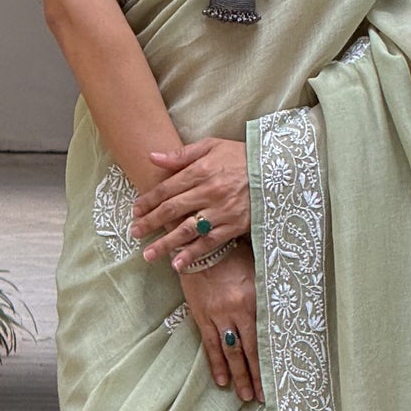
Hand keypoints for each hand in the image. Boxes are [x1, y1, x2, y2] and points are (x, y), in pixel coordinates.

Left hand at [133, 137, 249, 270]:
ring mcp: (222, 211)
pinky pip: (210, 242)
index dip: (149, 201)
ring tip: (149, 254)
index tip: (135, 211)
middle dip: (151, 223)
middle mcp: (210, 192)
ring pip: (188, 230)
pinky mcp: (234, 226)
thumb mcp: (212, 146)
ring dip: (166, 243)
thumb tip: (151, 157)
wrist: (276, 169)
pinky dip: (194, 254)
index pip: (167, 188)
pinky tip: (178, 264)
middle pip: (173, 210)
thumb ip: (181, 154)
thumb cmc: (241, 156)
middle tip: (134, 233)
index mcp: (202, 170)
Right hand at [180, 239, 262, 401]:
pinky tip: (222, 381)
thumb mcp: (256, 270)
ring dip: (238, 376)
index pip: (264, 338)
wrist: (199, 242)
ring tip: (244, 396)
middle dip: (255, 376)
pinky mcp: (201, 316)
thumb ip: (266, 293)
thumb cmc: (233, 253)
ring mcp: (217, 316)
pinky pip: (210, 345)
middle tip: (261, 397)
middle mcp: (237, 311)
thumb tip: (281, 313)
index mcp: (254, 300)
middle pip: (249, 351)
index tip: (277, 379)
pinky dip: (216, 364)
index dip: (269, 361)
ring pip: (230, 353)